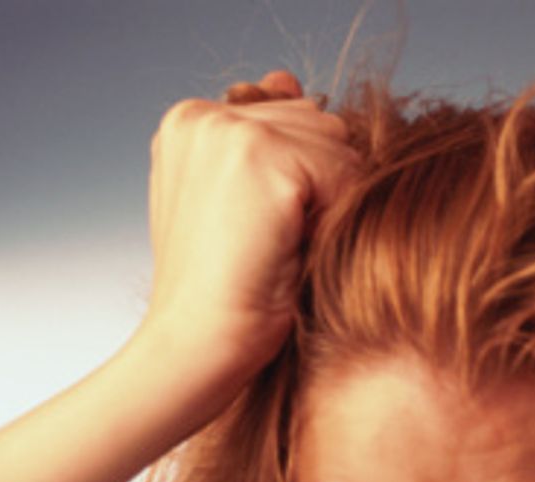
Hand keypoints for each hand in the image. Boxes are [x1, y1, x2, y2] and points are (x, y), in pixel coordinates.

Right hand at [142, 70, 359, 374]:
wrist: (198, 347)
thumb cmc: (223, 295)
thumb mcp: (243, 207)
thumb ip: (267, 144)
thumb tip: (288, 81)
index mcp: (190, 122)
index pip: (290, 119)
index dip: (302, 183)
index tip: (265, 233)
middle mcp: (200, 113)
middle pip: (318, 123)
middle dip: (319, 186)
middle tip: (277, 247)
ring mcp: (228, 130)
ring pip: (335, 144)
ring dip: (329, 203)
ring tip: (285, 250)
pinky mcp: (260, 156)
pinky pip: (344, 172)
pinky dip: (336, 218)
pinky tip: (296, 252)